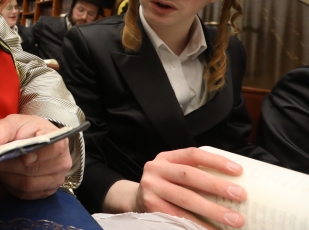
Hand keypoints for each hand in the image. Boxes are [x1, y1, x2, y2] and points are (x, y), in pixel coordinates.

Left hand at [0, 114, 70, 199]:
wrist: (34, 139)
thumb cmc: (27, 129)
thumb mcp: (15, 122)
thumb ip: (3, 130)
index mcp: (59, 140)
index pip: (55, 149)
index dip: (39, 154)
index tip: (23, 157)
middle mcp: (62, 162)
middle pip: (35, 169)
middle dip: (10, 165)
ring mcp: (55, 179)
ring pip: (28, 184)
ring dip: (7, 177)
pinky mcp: (46, 192)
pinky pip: (25, 194)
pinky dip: (10, 185)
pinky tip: (2, 175)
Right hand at [110, 148, 246, 228]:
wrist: (135, 200)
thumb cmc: (165, 186)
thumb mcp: (174, 173)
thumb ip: (195, 173)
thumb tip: (236, 183)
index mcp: (166, 158)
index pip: (193, 154)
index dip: (216, 161)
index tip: (239, 171)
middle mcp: (156, 170)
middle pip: (189, 176)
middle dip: (216, 186)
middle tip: (241, 196)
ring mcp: (151, 189)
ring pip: (185, 199)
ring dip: (212, 211)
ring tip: (235, 220)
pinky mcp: (151, 208)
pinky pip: (178, 217)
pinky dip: (198, 225)